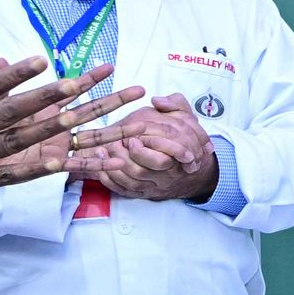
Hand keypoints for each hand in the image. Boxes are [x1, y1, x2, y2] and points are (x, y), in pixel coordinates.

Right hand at [0, 39, 133, 228]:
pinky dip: (33, 170)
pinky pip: (7, 177)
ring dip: (48, 128)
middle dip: (45, 96)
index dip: (15, 73)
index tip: (41, 58)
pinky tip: (60, 162)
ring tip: (77, 115)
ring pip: (15, 142)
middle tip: (75, 82)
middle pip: (8, 113)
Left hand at [67, 94, 221, 201]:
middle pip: (142, 172)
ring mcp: (155, 185)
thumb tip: (157, 101)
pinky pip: (126, 191)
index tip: (129, 138)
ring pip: (132, 183)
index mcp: (177, 156)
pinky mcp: (145, 193)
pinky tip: (100, 169)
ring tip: (100, 152)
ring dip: (114, 169)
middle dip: (124, 159)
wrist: (193, 170)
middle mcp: (166, 174)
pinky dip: (112, 182)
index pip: (161, 158)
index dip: (143, 150)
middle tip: (110, 144)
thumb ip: (175, 104)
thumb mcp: (187, 117)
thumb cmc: (187, 138)